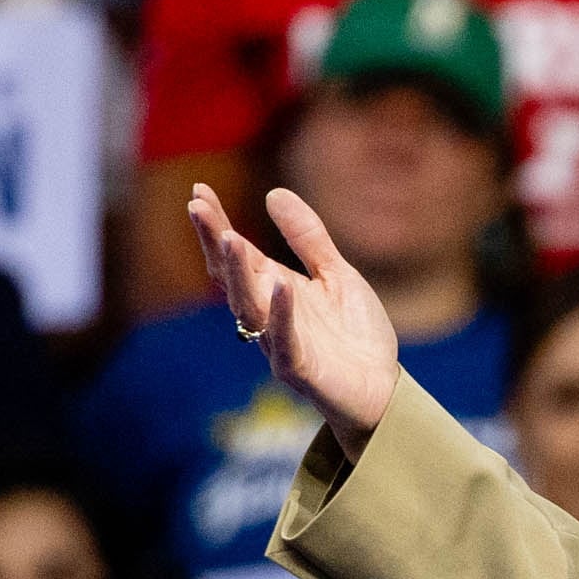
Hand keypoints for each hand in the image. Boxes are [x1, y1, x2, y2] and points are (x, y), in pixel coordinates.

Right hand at [192, 180, 399, 455]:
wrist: (382, 389)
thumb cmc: (354, 335)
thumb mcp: (336, 274)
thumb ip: (308, 238)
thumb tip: (273, 193)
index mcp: (273, 288)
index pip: (236, 252)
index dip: (216, 223)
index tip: (199, 189)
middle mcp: (268, 314)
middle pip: (232, 276)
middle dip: (215, 242)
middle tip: (197, 208)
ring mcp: (278, 343)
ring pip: (249, 307)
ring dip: (239, 273)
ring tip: (231, 238)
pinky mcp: (299, 370)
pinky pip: (285, 343)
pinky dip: (282, 316)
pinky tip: (281, 287)